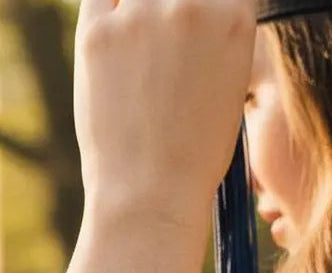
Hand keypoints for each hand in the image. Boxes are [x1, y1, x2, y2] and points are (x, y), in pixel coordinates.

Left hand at [73, 0, 255, 222]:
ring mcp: (141, 15)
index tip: (184, 31)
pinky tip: (109, 45)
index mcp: (234, 15)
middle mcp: (191, 2)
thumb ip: (213, 34)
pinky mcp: (97, 33)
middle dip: (167, 10)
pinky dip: (104, 13)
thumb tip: (187, 8)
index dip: (198, 7)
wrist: (151, 195)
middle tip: (157, 54)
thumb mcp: (228, 85)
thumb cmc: (191, 154)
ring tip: (135, 58)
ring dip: (135, 10)